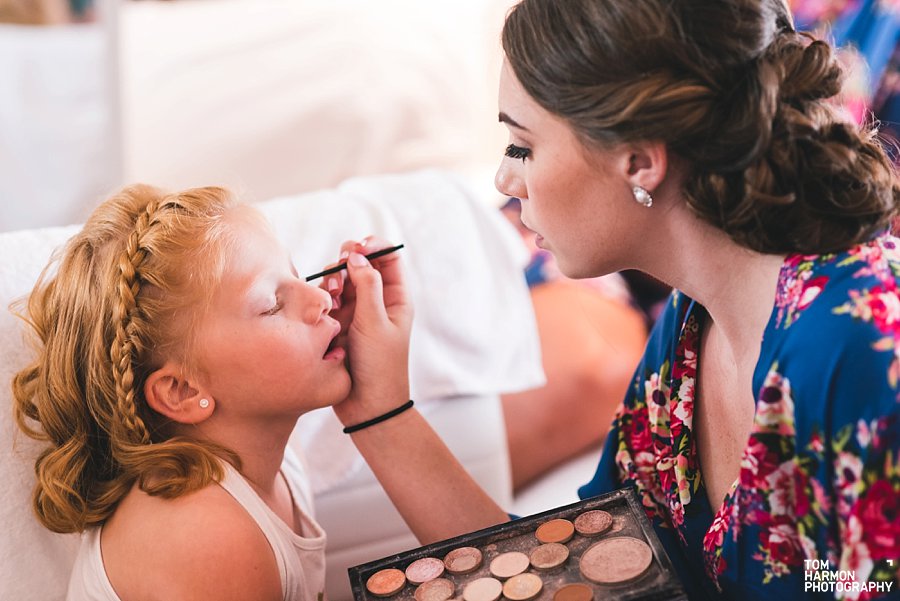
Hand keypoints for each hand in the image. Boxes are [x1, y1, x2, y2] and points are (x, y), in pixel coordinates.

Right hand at [321, 236, 412, 425]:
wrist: (367, 407)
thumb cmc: (380, 366)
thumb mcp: (375, 323)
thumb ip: (367, 286)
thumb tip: (357, 255)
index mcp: (396, 299)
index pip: (388, 259)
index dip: (375, 246)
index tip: (359, 245)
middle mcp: (377, 302)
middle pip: (361, 264)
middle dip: (348, 260)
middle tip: (340, 266)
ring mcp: (356, 312)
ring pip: (340, 281)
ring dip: (334, 280)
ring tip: (333, 297)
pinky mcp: (337, 324)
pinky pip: (327, 300)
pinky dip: (324, 298)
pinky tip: (325, 310)